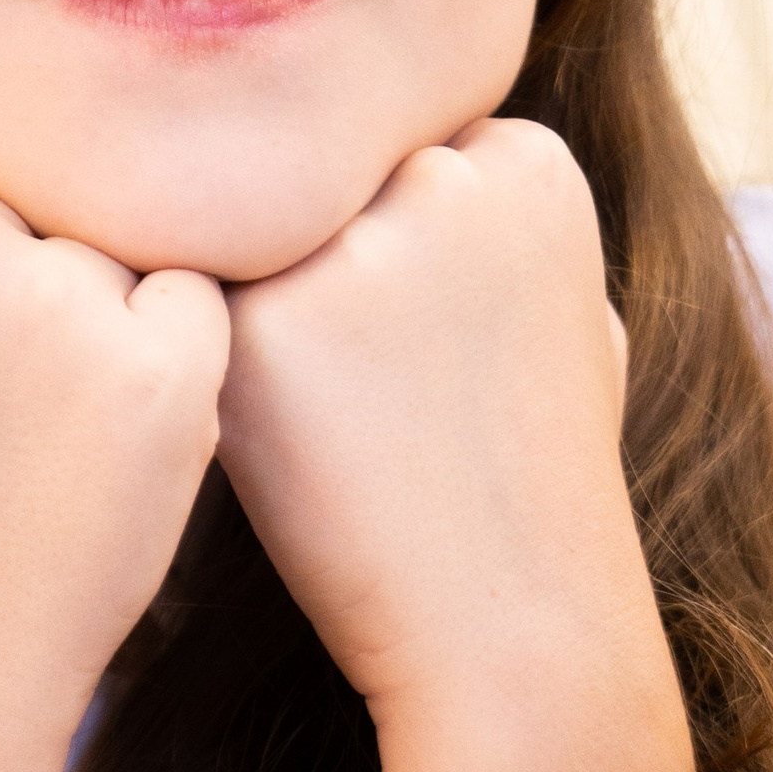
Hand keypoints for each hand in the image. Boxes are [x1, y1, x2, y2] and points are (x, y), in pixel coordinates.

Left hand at [215, 117, 636, 714]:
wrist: (506, 617)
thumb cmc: (534, 477)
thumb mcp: (573, 313)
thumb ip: (503, 220)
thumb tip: (444, 161)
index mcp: (528, 161)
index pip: (403, 154)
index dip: (398, 256)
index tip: (426, 341)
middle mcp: (445, 180)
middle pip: (323, 187)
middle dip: (328, 271)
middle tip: (373, 387)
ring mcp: (351, 247)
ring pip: (253, 244)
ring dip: (270, 319)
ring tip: (340, 417)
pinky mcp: (261, 324)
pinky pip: (199, 311)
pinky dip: (222, 372)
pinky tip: (287, 438)